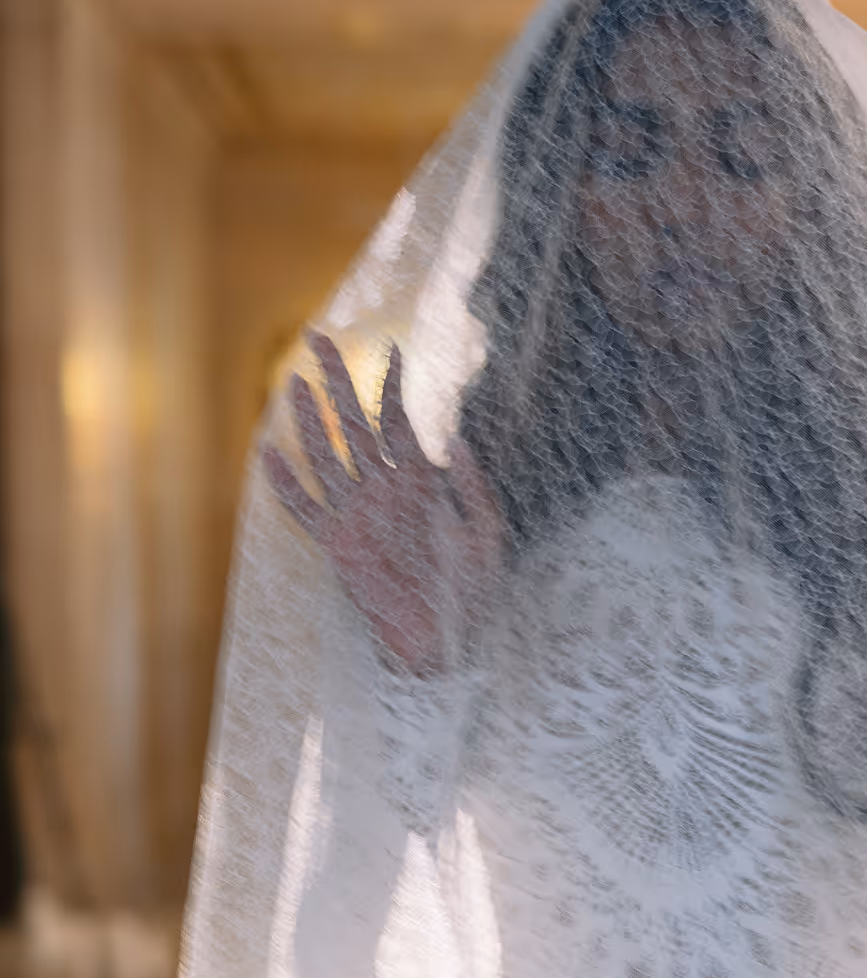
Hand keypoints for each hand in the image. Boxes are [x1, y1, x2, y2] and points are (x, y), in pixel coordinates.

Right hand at [262, 330, 503, 676]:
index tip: (392, 351)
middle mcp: (383, 491)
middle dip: (336, 382)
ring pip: (327, 457)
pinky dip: (287, 484)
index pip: (398, 422)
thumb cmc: (471, 590)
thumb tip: (457, 440)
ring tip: (295, 385)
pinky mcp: (338, 545)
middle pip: (354, 425)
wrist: (445, 638)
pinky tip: (269, 455)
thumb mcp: (486, 533)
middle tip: (318, 339)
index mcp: (419, 483)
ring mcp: (357, 515)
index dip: (393, 386)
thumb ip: (474, 488)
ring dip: (311, 422)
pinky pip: (307, 510)